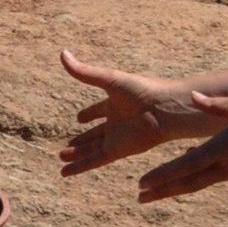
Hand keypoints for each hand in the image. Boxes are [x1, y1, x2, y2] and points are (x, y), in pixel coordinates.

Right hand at [59, 48, 226, 175]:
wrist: (166, 109)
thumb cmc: (142, 90)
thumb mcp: (108, 79)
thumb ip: (84, 71)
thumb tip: (62, 53)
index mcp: (115, 103)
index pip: (99, 110)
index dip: (89, 113)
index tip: (80, 118)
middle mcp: (116, 122)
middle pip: (95, 134)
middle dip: (81, 140)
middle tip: (67, 147)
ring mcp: (117, 138)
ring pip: (92, 149)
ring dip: (77, 154)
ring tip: (61, 158)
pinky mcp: (118, 151)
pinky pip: (95, 160)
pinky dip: (80, 167)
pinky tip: (66, 172)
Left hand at [137, 94, 227, 201]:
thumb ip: (217, 105)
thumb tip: (194, 98)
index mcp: (226, 147)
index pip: (186, 165)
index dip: (162, 176)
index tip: (141, 184)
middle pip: (190, 181)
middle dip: (163, 190)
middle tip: (138, 198)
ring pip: (205, 181)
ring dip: (180, 186)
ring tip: (156, 192)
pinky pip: (222, 175)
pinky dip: (203, 177)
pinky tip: (191, 175)